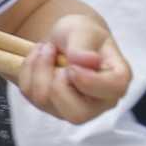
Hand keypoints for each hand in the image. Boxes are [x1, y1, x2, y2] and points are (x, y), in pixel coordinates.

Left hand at [16, 11, 130, 125]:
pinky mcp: (52, 107)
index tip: (72, 64)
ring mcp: (75, 108)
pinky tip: (39, 59)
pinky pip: (29, 94)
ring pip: (45, 101)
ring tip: (46, 50)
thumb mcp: (83, 30)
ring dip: (37, 69)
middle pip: (76, 114)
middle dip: (55, 81)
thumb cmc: (81, 34)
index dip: (88, 80)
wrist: (64, 39)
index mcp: (118, 81)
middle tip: (54, 53)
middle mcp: (100, 102)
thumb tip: (88, 61)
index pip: (113, 91)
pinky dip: (27, 71)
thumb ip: (83, 46)